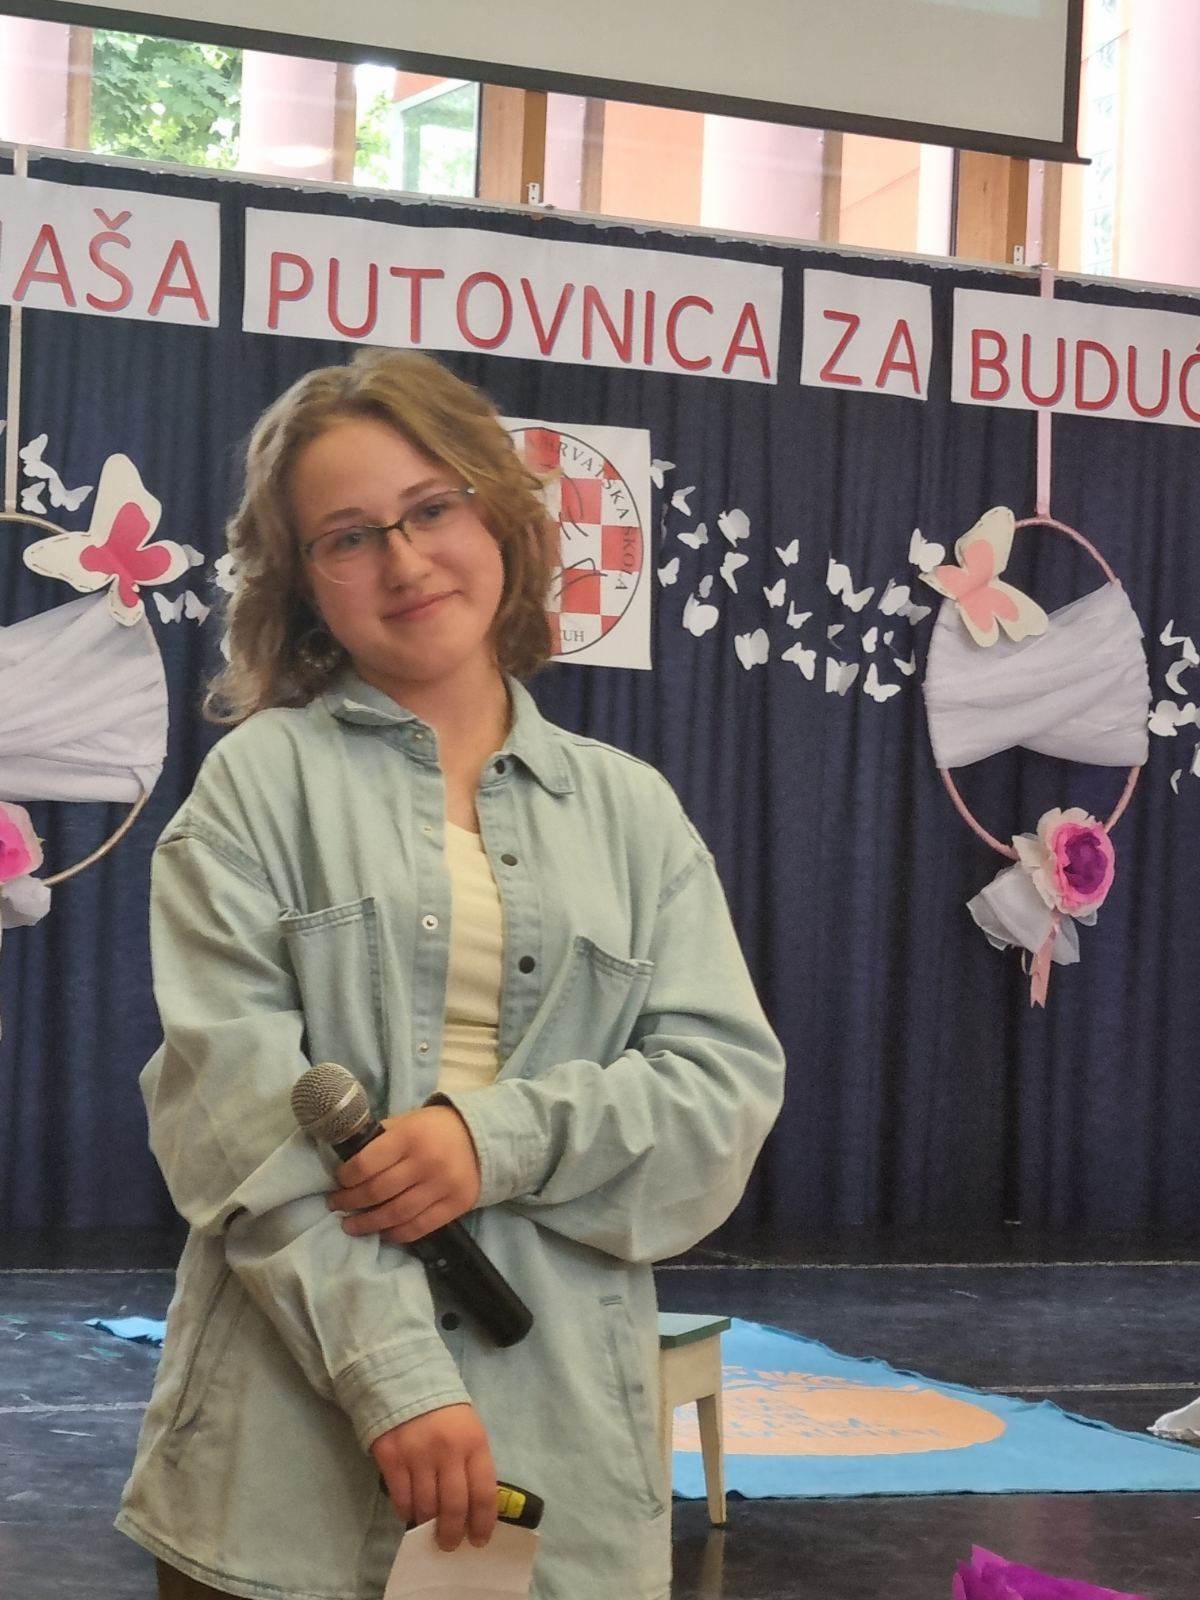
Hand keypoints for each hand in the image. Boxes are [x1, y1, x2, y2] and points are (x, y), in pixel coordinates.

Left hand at [328, 1105, 481, 1244]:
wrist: (482, 1137)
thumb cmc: (435, 1128)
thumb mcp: (407, 1121)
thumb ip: (381, 1138)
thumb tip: (348, 1160)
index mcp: (409, 1136)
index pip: (367, 1164)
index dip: (346, 1178)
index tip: (339, 1182)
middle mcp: (425, 1162)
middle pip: (377, 1191)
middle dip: (350, 1202)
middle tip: (336, 1206)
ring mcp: (442, 1186)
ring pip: (396, 1214)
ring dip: (368, 1224)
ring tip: (351, 1226)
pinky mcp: (455, 1205)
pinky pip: (419, 1227)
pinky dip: (397, 1234)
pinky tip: (383, 1233)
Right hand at [371, 1403, 497, 1550]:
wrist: (404, 1379)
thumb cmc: (444, 1411)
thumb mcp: (469, 1430)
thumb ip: (472, 1463)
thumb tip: (472, 1508)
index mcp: (474, 1442)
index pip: (484, 1493)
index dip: (483, 1523)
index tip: (478, 1540)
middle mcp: (448, 1450)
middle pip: (454, 1506)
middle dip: (452, 1533)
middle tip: (449, 1544)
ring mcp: (418, 1454)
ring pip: (426, 1506)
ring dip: (428, 1524)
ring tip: (428, 1530)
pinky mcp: (391, 1457)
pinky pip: (401, 1497)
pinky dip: (406, 1511)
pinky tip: (410, 1512)